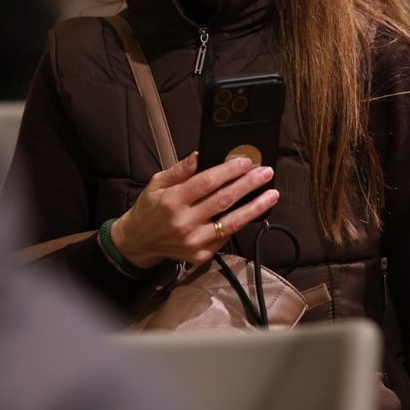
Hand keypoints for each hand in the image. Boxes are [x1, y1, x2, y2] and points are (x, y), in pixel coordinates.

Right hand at [111, 151, 278, 268]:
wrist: (138, 242)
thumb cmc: (149, 209)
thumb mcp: (157, 183)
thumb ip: (180, 170)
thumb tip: (200, 154)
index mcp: (172, 201)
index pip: (207, 182)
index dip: (229, 171)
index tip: (246, 162)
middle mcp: (184, 222)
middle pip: (224, 200)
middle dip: (248, 184)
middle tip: (265, 172)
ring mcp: (194, 242)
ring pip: (231, 222)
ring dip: (255, 207)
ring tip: (271, 194)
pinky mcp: (201, 255)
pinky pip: (226, 236)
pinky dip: (241, 222)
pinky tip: (253, 210)